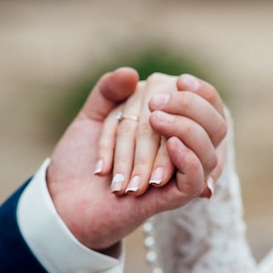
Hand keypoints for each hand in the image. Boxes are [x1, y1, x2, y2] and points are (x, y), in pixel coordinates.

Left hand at [47, 69, 225, 253]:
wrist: (63, 200)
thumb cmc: (78, 162)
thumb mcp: (91, 119)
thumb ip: (108, 92)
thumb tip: (131, 73)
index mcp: (167, 129)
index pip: (202, 104)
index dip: (200, 92)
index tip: (182, 81)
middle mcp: (179, 152)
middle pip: (209, 124)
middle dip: (185, 108)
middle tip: (154, 106)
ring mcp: (178, 176)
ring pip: (207, 149)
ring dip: (186, 128)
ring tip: (155, 118)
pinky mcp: (172, 198)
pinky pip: (196, 178)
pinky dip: (188, 158)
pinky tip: (171, 145)